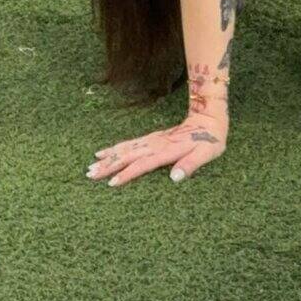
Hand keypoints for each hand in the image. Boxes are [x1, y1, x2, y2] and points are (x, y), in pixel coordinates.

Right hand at [86, 115, 227, 185]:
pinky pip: (130, 143)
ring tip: (91, 165)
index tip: (111, 182)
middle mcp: (156, 145)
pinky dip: (115, 148)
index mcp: (167, 151)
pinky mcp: (152, 138)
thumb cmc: (210, 140)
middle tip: (90, 174)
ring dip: (108, 157)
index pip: (143, 164)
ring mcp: (153, 140)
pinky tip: (105, 152)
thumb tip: (174, 178)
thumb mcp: (206, 154)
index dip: (127, 174)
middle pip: (128, 156)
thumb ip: (190, 165)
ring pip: (126, 149)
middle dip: (109, 165)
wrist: (209, 117)